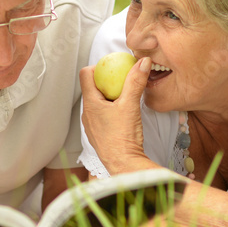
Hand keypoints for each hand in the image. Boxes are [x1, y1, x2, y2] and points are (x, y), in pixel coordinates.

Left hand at [80, 56, 151, 174]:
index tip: (113, 67)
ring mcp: (91, 126)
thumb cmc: (123, 136)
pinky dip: (111, 109)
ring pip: (98, 103)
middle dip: (106, 81)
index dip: (97, 66)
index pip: (85, 74)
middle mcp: (87, 114)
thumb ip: (135, 82)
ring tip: (125, 96)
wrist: (123, 164)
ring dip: (109, 96)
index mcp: (90, 103)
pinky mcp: (98, 135)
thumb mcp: (131, 105)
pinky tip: (124, 114)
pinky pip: (102, 115)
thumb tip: (142, 62)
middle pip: (92, 88)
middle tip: (122, 80)